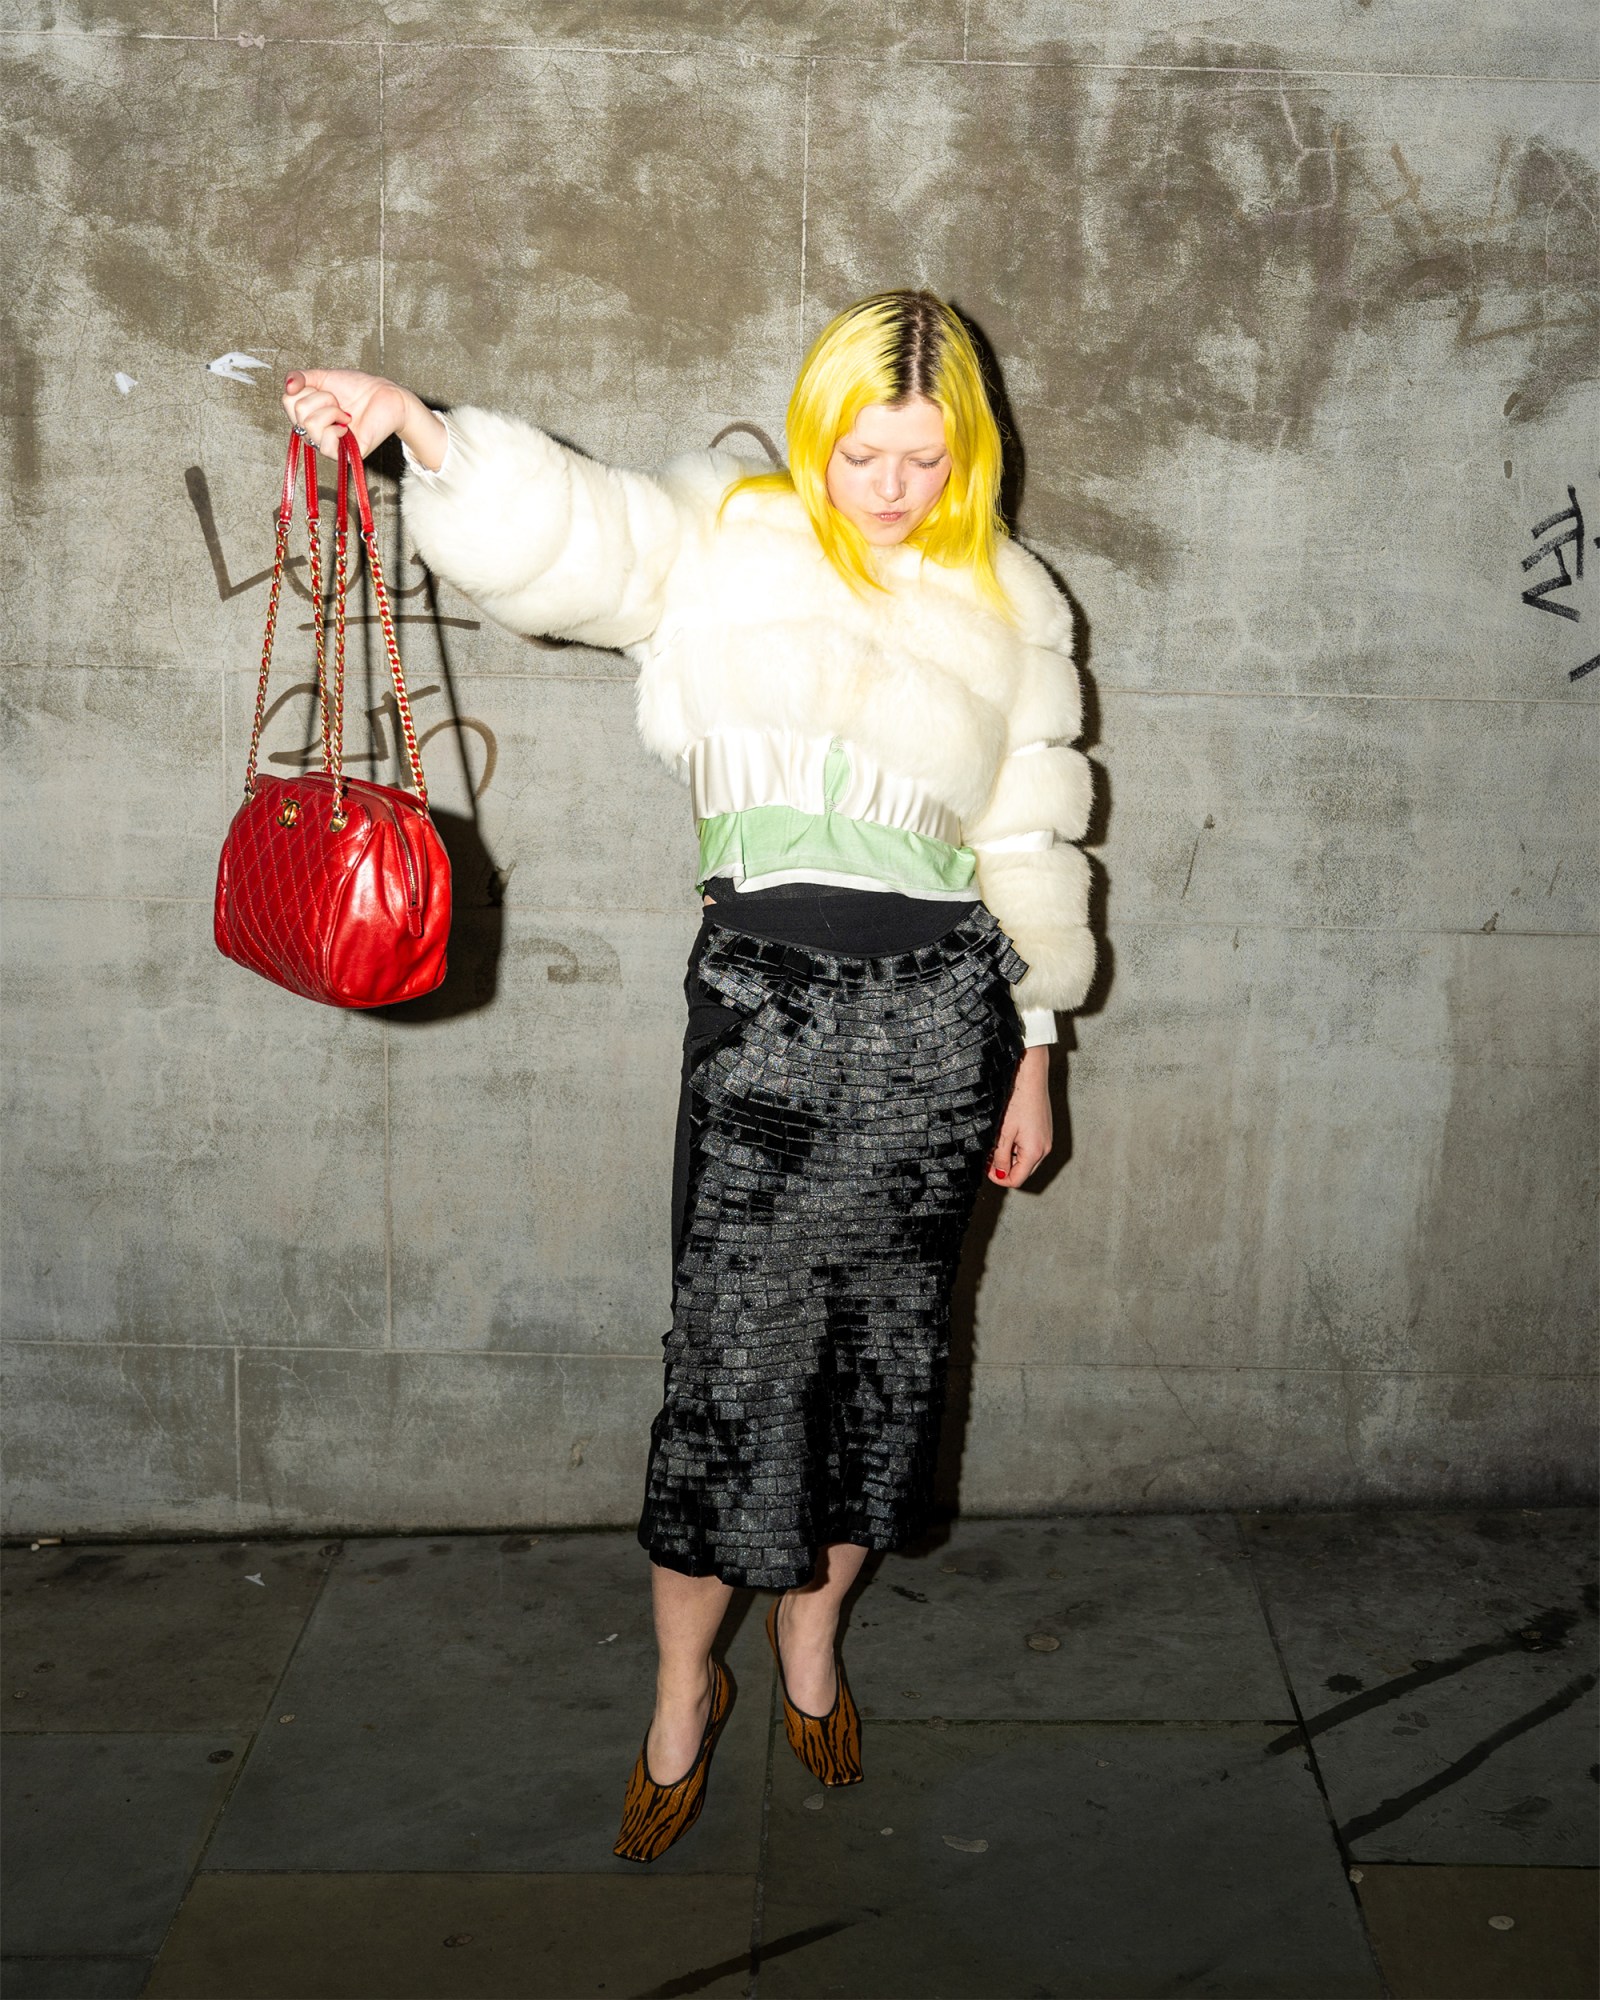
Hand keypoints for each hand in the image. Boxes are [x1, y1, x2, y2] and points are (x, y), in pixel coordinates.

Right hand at [281, 367, 411, 459]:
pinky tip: (347, 427)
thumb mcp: (323, 377)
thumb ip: (301, 378)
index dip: (306, 388)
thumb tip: (288, 386)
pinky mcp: (342, 456)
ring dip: (331, 411)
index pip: (287, 400)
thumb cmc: (357, 388)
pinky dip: (335, 429)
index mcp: (307, 414)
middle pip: (297, 411)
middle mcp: (313, 431)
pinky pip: (324, 445)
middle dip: (321, 398)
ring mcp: (327, 444)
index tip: (326, 390)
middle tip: (338, 402)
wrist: (385, 395)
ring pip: (310, 424)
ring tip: (346, 413)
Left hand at [988, 1044, 1051, 1186]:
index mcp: (1035, 1151)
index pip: (1016, 1179)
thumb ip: (1000, 1157)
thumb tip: (999, 1174)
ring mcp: (1046, 1139)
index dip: (999, 1177)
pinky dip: (1017, 1146)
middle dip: (1004, 1167)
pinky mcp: (1044, 1130)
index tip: (986, 1169)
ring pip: (1026, 1159)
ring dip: (1010, 1156)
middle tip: (987, 1155)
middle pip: (1022, 1171)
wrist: (1030, 1076)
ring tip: (996, 1141)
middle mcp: (1045, 1148)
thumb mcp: (1002, 1132)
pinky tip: (1007, 1133)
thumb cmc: (1017, 1100)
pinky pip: (1030, 1147)